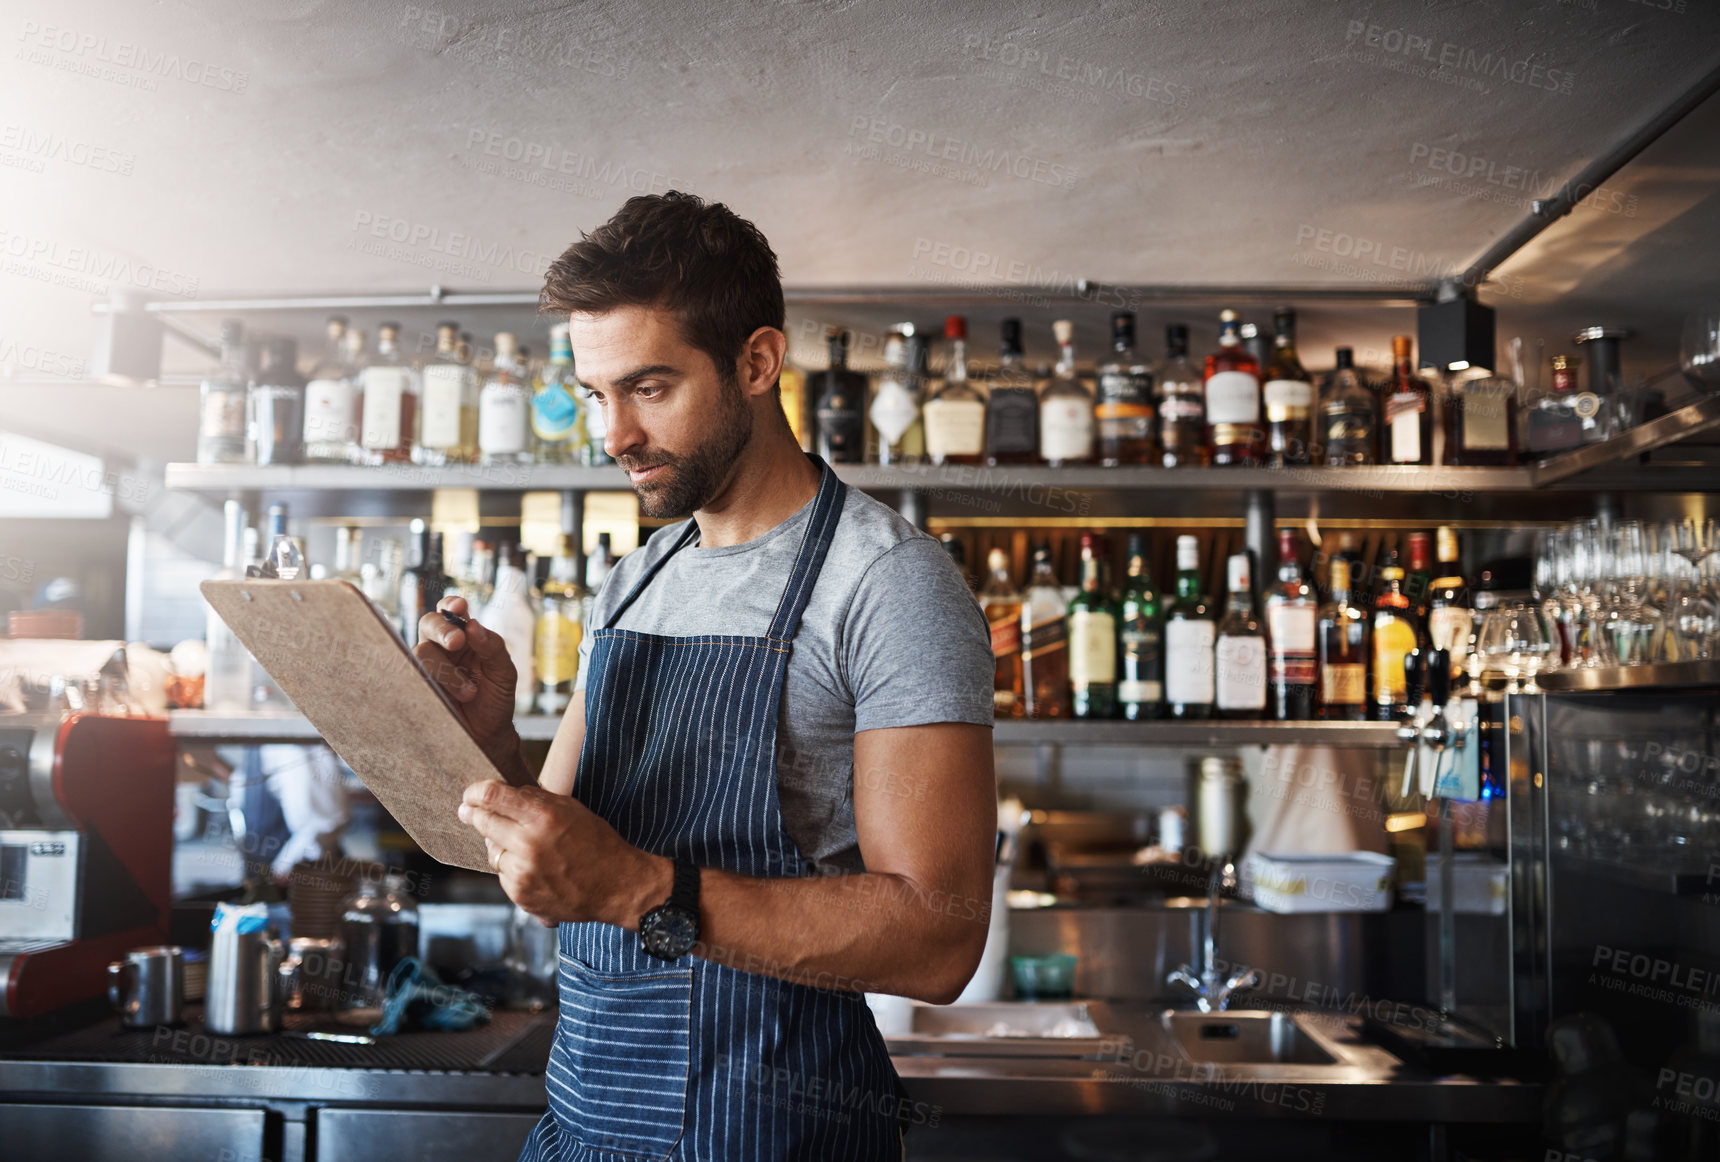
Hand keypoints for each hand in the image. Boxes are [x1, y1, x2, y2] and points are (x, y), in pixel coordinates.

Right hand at [414, 594, 517, 759]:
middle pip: (428, 623)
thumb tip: (472, 625)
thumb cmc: (496, 699)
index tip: (460, 606)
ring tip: (470, 693)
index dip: (450, 604)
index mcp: (464, 636)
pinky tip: (445, 698)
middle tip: (457, 642)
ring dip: (446, 671)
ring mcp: (427, 667)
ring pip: (421, 652)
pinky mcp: (416, 687)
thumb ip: (492, 646)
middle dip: (442, 630)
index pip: (451, 611)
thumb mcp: (504, 672)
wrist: (487, 735)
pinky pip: (411, 677)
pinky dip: (430, 684)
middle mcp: (442, 647)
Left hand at [458, 781, 670, 927]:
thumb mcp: (573, 809)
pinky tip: (533, 867)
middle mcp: (528, 845)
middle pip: (483, 823)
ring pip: (491, 853)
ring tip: (522, 845)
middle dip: (474, 815)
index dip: (475, 792)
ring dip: (499, 845)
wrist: (617, 887)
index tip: (470, 794)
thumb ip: (537, 799)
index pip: (492, 797)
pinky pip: (503, 876)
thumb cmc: (598, 844)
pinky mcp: (521, 896)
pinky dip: (511, 869)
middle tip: (468, 811)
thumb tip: (507, 793)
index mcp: (543, 818)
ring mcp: (522, 874)